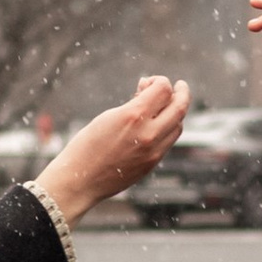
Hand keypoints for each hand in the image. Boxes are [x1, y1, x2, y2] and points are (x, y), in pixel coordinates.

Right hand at [31, 76, 192, 224]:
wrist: (80, 181)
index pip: (164, 89)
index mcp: (133, 116)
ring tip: (161, 107)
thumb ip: (133, 105)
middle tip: (179, 85)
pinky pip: (169, 141)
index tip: (148, 83)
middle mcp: (148, 133)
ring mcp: (153, 151)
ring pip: (178, 125)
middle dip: (182, 92)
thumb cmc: (86, 146)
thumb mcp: (108, 117)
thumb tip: (149, 92)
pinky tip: (155, 124)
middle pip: (180, 107)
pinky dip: (168, 128)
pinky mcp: (152, 164)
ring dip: (174, 112)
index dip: (159, 81)